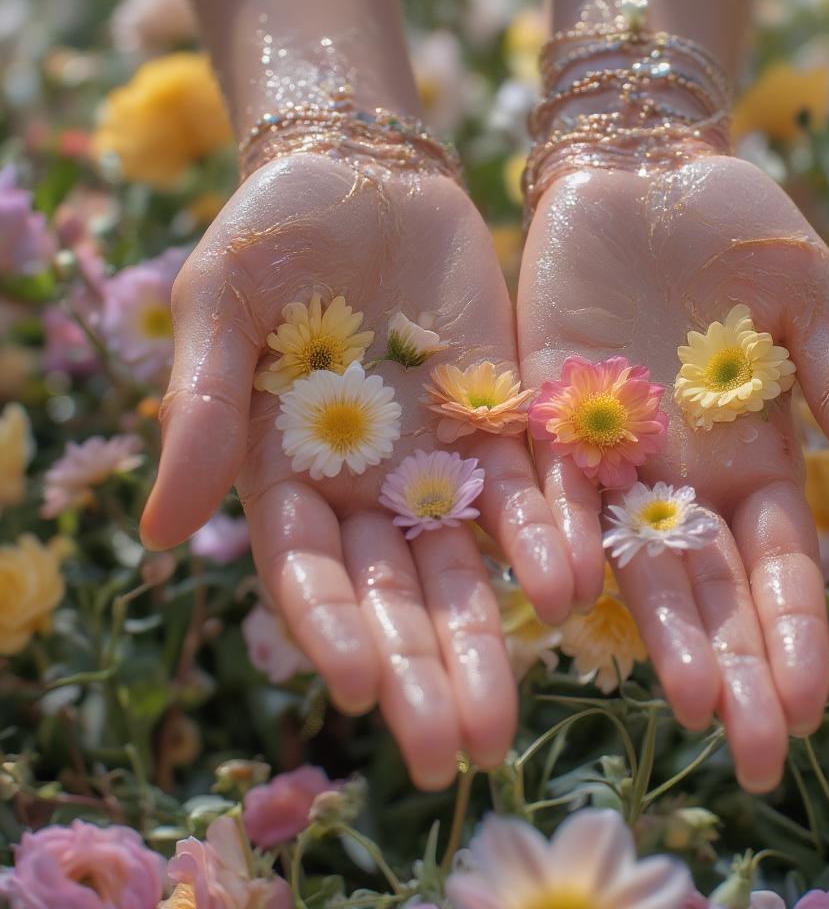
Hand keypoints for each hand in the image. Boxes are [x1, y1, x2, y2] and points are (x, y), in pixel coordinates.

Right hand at [142, 153, 574, 788]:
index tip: (353, 687)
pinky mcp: (502, 417)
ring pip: (468, 562)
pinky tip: (572, 587)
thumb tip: (160, 533)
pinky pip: (530, 486)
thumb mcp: (219, 306)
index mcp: (286, 471)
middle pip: (396, 590)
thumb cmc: (269, 232)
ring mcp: (440, 456)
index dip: (329, 626)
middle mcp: (366, 484)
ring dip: (490, 637)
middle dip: (423, 668)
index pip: (307, 569)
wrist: (364, 174)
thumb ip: (201, 411)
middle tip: (456, 752)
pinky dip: (548, 534)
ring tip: (511, 716)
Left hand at [517, 155, 828, 791]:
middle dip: (733, 662)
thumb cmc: (731, 225)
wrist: (636, 169)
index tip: (809, 701)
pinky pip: (544, 484)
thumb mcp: (805, 293)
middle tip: (746, 752)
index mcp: (750, 450)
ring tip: (679, 702)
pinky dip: (556, 536)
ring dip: (655, 627)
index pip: (777, 559)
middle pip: (707, 581)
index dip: (795, 626)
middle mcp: (677, 468)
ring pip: (628, 552)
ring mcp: (604, 445)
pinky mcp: (538, 409)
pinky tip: (568, 597)